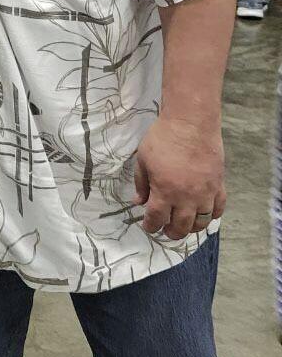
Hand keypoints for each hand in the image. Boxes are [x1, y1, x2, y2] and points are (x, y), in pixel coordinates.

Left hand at [134, 115, 225, 239]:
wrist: (191, 124)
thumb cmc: (162, 139)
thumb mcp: (143, 160)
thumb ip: (141, 184)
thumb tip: (138, 202)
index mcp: (164, 191)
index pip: (157, 218)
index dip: (151, 226)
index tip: (148, 227)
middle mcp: (186, 197)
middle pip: (181, 226)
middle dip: (172, 232)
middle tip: (166, 231)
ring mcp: (205, 193)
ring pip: (202, 222)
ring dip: (192, 228)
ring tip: (184, 226)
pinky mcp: (219, 186)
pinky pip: (218, 208)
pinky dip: (212, 216)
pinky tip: (204, 214)